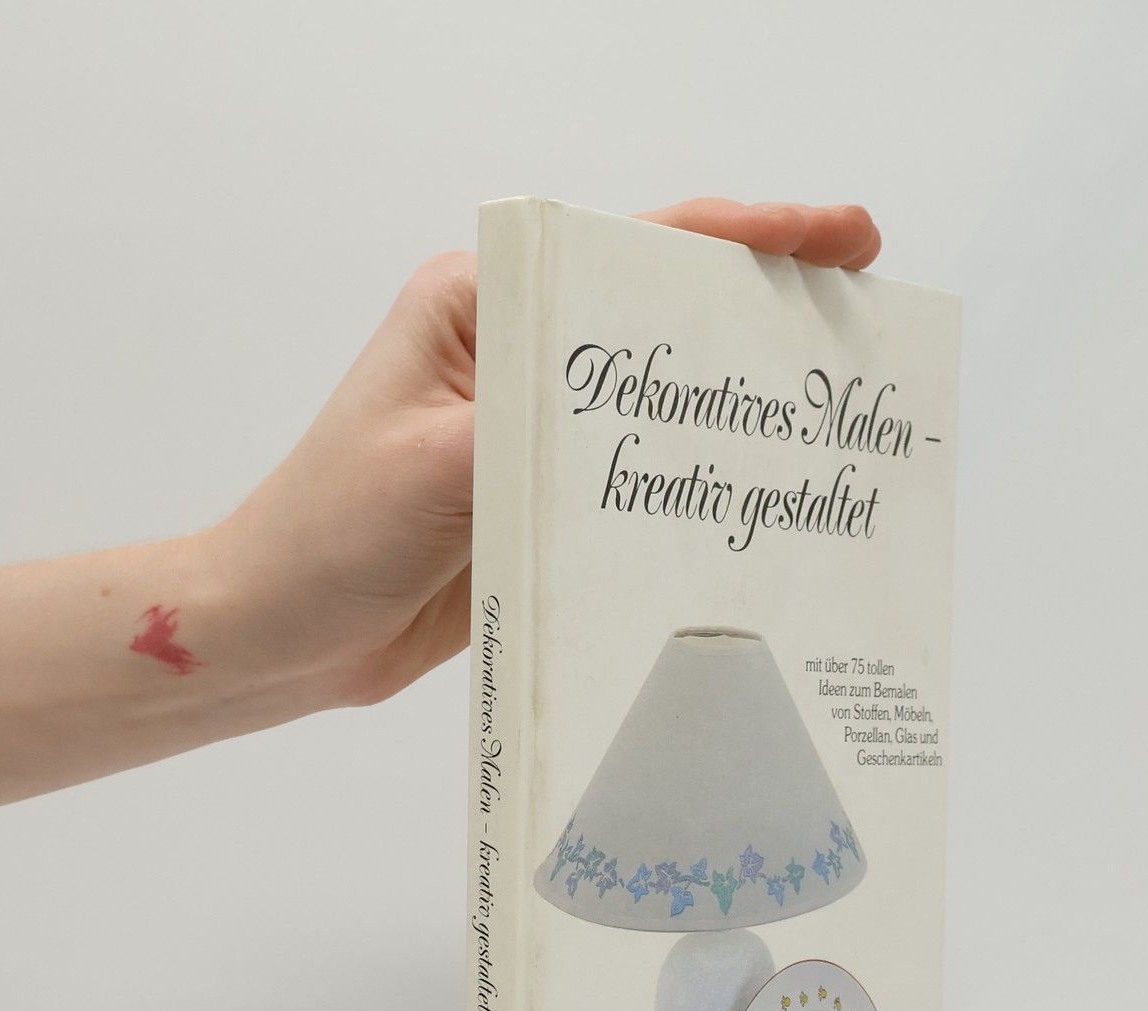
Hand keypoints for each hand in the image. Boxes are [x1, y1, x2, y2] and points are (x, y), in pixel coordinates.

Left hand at [212, 200, 881, 709]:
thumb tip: (646, 420)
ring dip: (741, 404)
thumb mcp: (433, 469)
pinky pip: (635, 482)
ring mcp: (531, 431)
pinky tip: (758, 502)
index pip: (633, 251)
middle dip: (767, 311)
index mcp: (481, 307)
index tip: (843, 237)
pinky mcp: (539, 502)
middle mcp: (514, 355)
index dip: (750, 238)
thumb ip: (537, 432)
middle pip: (663, 317)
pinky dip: (696, 486)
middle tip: (869, 318)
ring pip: (660, 404)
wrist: (278, 635)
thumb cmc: (326, 534)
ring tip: (837, 412)